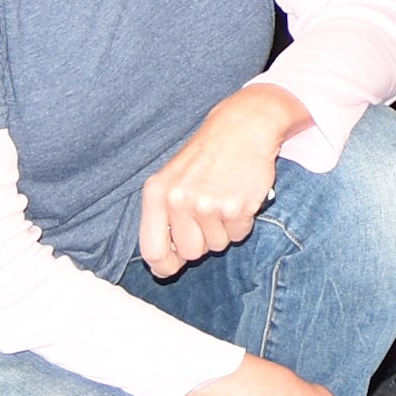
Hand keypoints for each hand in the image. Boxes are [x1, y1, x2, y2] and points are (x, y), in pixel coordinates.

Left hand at [137, 84, 303, 277]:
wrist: (243, 128)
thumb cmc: (207, 156)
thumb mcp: (173, 179)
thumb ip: (164, 216)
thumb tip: (161, 264)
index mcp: (157, 193)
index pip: (152, 250)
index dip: (164, 266)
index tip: (172, 268)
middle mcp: (178, 200)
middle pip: (190, 252)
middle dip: (202, 241)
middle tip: (209, 215)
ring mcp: (207, 204)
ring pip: (217, 245)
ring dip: (224, 229)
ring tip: (225, 199)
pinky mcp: (235, 206)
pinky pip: (239, 234)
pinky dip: (242, 221)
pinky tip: (240, 198)